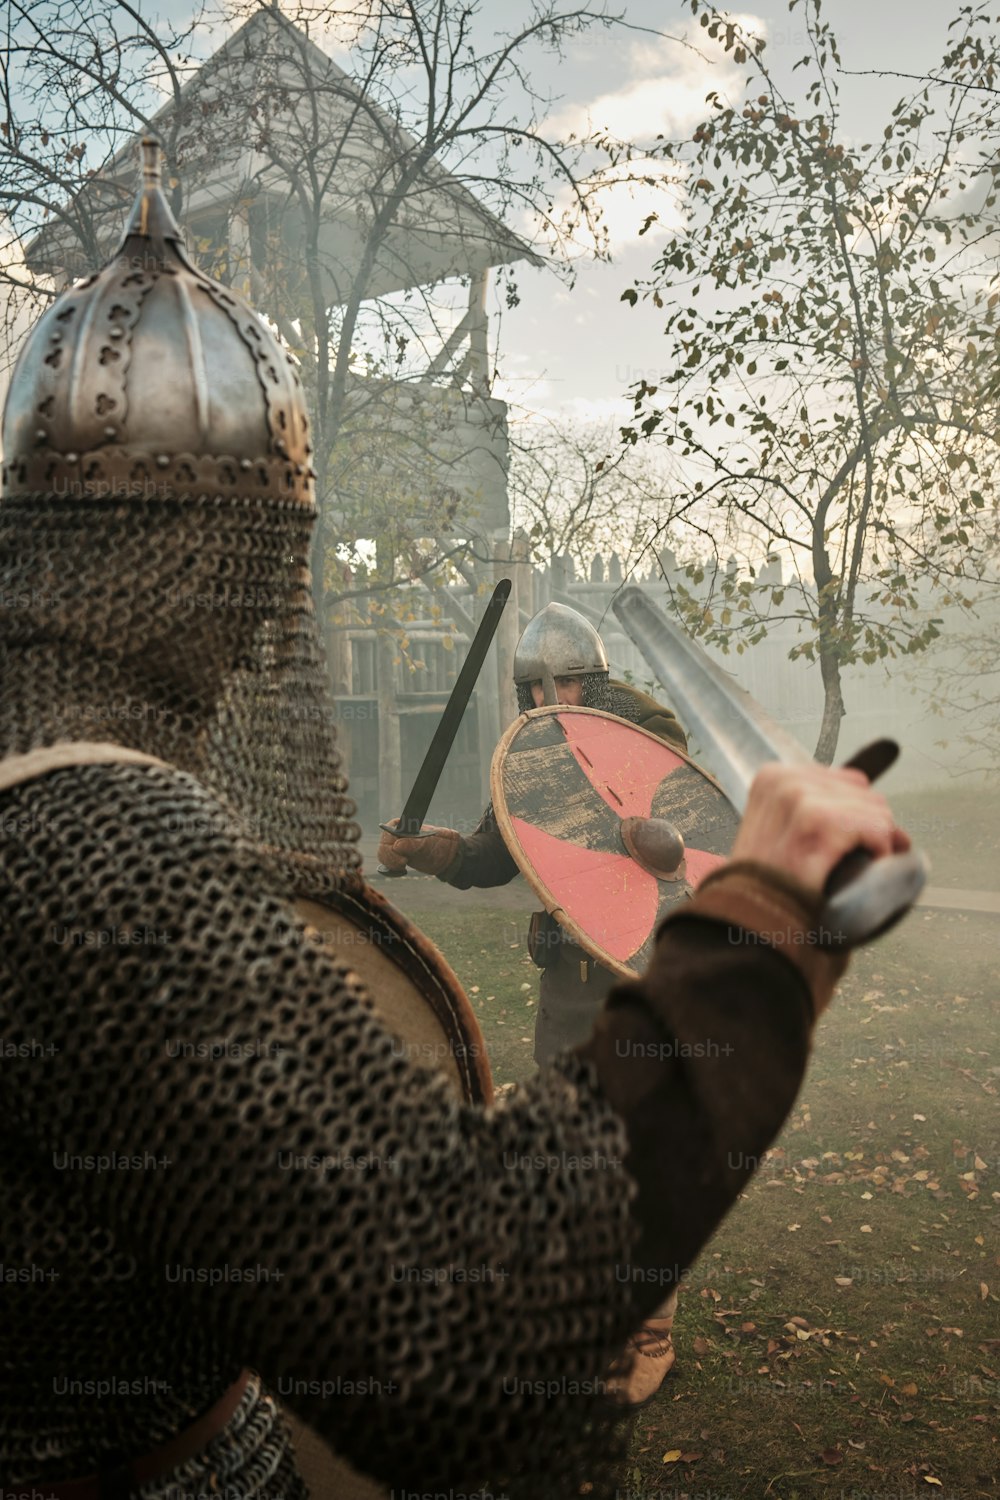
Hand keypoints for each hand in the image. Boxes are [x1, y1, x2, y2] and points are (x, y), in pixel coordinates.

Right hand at [377, 821, 460, 875]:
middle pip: (383, 844)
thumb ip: (413, 844)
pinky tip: (402, 870)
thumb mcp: (428, 844)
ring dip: (389, 862)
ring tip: (403, 866)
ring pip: (383, 854)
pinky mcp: (399, 858)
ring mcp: (397, 847)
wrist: (447, 856)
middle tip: (403, 862)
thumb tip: (397, 845)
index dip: (389, 842)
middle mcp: (398, 835)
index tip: (398, 850)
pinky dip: (391, 868)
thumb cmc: (440, 844)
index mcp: (403, 826)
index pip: (388, 831)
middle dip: (389, 855)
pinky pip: (387, 863)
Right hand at [731, 763, 910, 893]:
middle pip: (866, 793)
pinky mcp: (816, 824)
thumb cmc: (771, 883)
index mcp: (773, 777)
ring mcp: (798, 800)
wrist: (749, 921)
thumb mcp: (783, 831)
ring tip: (848, 871)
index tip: (843, 846)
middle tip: (850, 863)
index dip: (856, 816)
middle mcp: (784, 781)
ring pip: (877, 811)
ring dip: (875, 844)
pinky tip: (858, 871)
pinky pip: (876, 829)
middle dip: (869, 829)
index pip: (847, 780)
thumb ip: (822, 804)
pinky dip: (879, 853)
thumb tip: (889, 763)